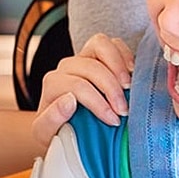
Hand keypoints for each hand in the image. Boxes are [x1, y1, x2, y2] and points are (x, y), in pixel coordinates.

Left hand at [32, 34, 134, 148]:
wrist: (61, 127)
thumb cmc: (56, 132)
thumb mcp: (46, 134)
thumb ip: (51, 120)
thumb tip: (69, 101)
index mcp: (53, 83)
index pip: (78, 86)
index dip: (98, 103)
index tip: (113, 121)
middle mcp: (67, 67)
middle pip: (92, 66)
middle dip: (111, 88)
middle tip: (124, 110)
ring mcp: (84, 58)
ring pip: (100, 45)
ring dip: (118, 65)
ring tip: (129, 87)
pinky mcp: (100, 56)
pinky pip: (113, 43)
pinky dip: (125, 54)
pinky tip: (133, 72)